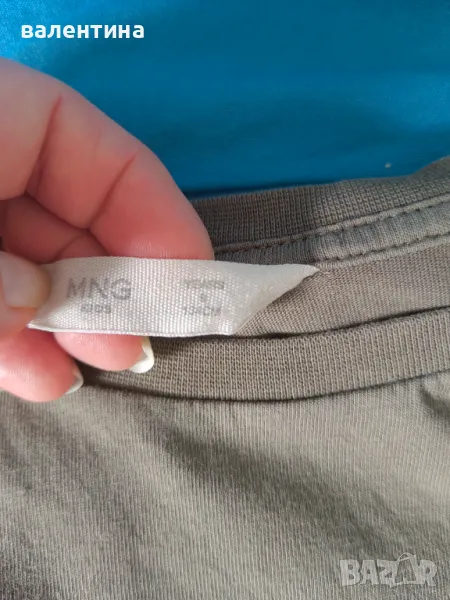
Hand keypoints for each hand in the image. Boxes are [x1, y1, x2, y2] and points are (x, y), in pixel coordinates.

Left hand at [0, 58, 212, 401]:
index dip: (153, 207)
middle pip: (69, 213)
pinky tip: (43, 375)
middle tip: (147, 339)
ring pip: (31, 262)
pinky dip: (15, 336)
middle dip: (112, 282)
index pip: (90, 145)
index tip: (192, 276)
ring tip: (102, 366)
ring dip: (69, 322)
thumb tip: (37, 302)